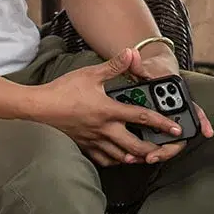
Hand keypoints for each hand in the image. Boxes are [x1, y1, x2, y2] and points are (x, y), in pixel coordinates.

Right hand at [28, 49, 186, 166]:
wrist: (38, 108)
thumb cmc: (63, 90)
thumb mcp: (90, 74)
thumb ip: (114, 66)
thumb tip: (131, 53)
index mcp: (109, 111)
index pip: (141, 117)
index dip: (162, 123)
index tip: (175, 129)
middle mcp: (104, 129)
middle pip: (135, 146)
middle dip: (153, 150)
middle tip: (165, 150)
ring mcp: (93, 141)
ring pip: (120, 157)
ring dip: (135, 157)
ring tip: (147, 156)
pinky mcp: (83, 146)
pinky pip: (103, 159)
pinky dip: (115, 160)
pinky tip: (119, 157)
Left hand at [126, 47, 212, 162]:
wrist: (147, 75)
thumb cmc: (151, 71)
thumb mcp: (144, 67)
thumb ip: (137, 64)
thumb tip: (131, 54)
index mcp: (177, 97)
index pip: (194, 109)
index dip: (202, 121)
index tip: (207, 132)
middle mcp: (174, 112)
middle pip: (179, 133)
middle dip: (169, 147)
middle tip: (154, 156)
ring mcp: (164, 122)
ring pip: (167, 141)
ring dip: (159, 152)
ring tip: (143, 159)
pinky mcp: (153, 129)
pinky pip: (154, 143)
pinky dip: (148, 151)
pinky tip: (135, 157)